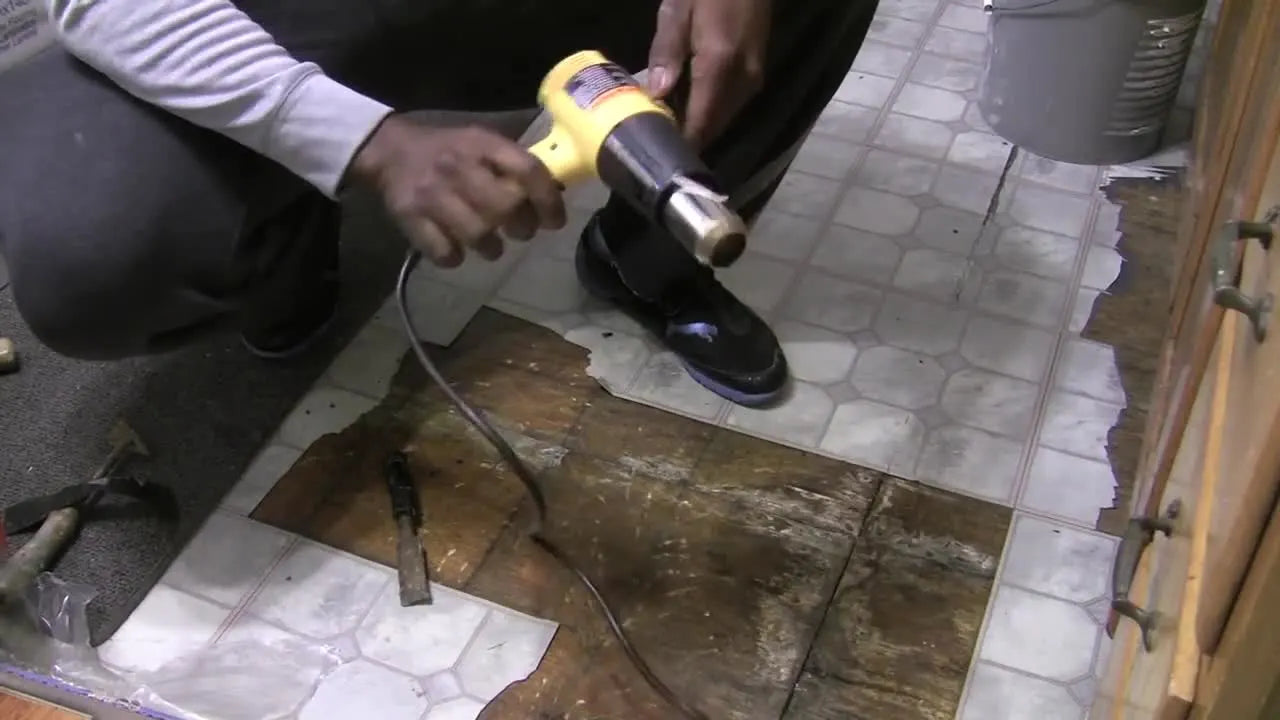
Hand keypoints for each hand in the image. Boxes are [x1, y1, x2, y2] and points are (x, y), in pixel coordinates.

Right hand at [347, 114, 566, 266]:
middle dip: (521, 227)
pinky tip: (456, 248)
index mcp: (482, 144)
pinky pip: (444, 252)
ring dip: (491, 247)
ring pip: (478, 234)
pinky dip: (455, 257)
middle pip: (504, 207)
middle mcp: (458, 167)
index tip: (555, 221)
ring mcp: (432, 194)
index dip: (548, 199)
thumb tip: (554, 195)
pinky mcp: (410, 218)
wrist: (390, 151)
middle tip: (519, 231)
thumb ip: (514, 166)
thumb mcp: (482, 144)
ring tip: (489, 244)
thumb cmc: (448, 151)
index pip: (527, 169)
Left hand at [647, 0, 771, 146]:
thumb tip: (657, 96)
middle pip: (715, 125)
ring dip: (698, 121)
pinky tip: (687, 98)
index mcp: (720, 64)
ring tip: (667, 119)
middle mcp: (744, 78)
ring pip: (724, 116)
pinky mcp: (757, 69)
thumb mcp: (678, 9)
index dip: (682, 143)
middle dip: (687, 135)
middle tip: (655, 135)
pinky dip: (710, 107)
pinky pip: (732, 101)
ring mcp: (755, 75)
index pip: (702, 123)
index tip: (658, 154)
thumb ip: (667, 52)